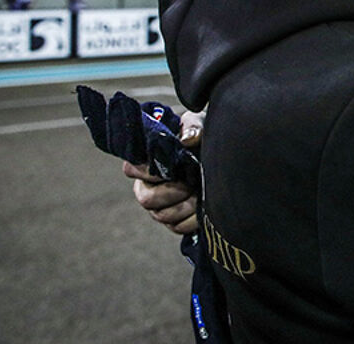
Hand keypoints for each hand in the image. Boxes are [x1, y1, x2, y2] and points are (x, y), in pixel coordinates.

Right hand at [124, 110, 204, 234]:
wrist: (221, 159)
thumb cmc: (202, 139)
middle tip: (191, 182)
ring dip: (185, 205)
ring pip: (161, 215)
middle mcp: (147, 185)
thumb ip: (193, 126)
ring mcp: (159, 205)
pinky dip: (193, 219)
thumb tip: (187, 138)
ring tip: (200, 192)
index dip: (150, 171)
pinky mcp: (174, 220)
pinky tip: (204, 206)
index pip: (132, 169)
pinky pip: (177, 227)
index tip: (172, 167)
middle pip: (146, 199)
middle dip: (172, 192)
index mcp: (146, 161)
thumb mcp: (200, 125)